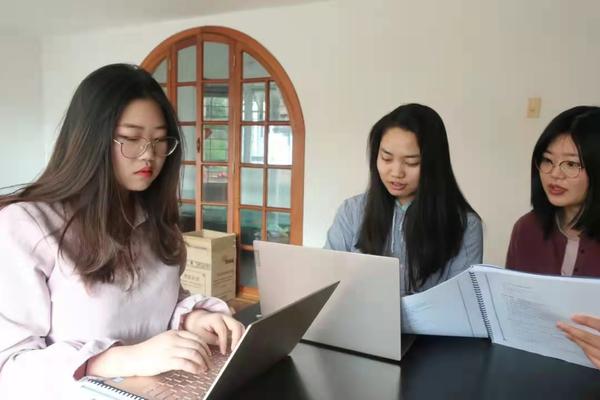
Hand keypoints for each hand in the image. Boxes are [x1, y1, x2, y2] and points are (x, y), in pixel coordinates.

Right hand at [87, 330, 212, 376]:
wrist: (132, 357)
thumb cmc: (148, 351)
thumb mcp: (164, 340)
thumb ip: (177, 341)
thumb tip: (193, 347)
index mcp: (174, 333)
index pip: (196, 338)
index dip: (206, 347)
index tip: (208, 354)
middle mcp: (174, 340)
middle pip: (198, 346)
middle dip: (207, 356)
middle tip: (209, 363)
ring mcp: (170, 350)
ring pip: (195, 354)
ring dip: (203, 363)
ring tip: (205, 369)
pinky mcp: (167, 361)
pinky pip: (187, 364)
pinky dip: (195, 368)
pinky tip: (198, 371)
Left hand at [184, 310, 244, 354]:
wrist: (198, 320)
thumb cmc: (198, 327)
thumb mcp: (200, 334)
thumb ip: (211, 339)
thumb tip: (222, 344)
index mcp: (215, 318)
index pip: (223, 330)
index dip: (224, 342)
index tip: (223, 352)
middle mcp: (224, 317)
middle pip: (236, 325)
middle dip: (237, 338)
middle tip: (235, 350)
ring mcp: (230, 320)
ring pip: (240, 327)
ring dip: (241, 337)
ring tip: (237, 349)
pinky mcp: (232, 324)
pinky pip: (239, 329)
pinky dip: (240, 337)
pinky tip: (237, 345)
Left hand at [557, 314, 599, 367]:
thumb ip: (599, 325)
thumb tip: (588, 320)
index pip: (599, 324)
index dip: (586, 320)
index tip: (573, 317)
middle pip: (589, 338)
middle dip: (572, 330)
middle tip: (560, 325)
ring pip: (588, 349)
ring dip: (576, 341)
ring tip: (566, 333)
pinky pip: (593, 360)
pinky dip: (585, 352)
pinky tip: (580, 347)